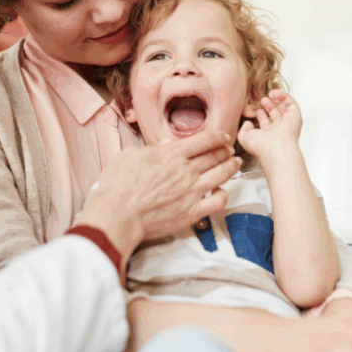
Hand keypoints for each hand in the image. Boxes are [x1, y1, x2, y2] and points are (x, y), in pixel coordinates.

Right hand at [76, 130, 239, 254]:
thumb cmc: (118, 185)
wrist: (117, 215)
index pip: (206, 140)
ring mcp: (192, 192)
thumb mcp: (130, 155)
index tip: (223, 138)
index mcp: (172, 154)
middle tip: (229, 151)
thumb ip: (152, 148)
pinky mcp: (192, 212)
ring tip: (234, 164)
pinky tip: (221, 192)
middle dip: (226, 151)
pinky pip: (218, 201)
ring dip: (231, 167)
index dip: (219, 137)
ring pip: (222, 174)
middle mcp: (186, 170)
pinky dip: (224, 194)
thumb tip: (167, 144)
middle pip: (216, 156)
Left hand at [237, 90, 302, 160]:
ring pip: (285, 109)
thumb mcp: (244, 138)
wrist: (276, 148)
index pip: (266, 124)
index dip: (261, 116)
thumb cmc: (261, 146)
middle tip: (263, 100)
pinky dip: (285, 97)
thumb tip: (248, 123)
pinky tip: (276, 94)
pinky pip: (292, 104)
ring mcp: (288, 124)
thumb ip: (243, 130)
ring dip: (278, 100)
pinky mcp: (296, 117)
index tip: (257, 110)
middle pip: (276, 115)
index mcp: (268, 136)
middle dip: (269, 106)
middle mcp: (279, 130)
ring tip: (270, 93)